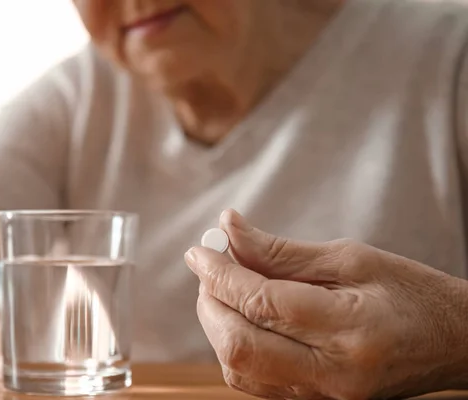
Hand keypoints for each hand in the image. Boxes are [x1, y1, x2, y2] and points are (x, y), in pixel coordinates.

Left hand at [185, 209, 467, 399]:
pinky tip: (243, 316)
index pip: (262, 302)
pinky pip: (254, 380)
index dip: (220, 272)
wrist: (452, 342)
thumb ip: (282, 251)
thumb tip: (230, 230)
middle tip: (211, 265)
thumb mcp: (351, 258)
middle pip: (240, 343)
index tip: (200, 249)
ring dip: (217, 323)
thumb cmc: (409, 293)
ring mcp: (323, 397)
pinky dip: (236, 344)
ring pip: (238, 367)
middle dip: (210, 299)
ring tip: (226, 286)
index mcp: (349, 329)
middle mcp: (332, 374)